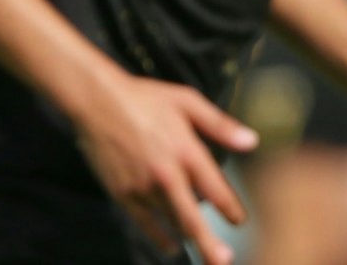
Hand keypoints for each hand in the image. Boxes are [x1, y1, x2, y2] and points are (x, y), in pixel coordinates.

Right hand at [69, 71, 257, 264]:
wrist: (94, 100)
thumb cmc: (143, 97)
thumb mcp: (186, 101)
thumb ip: (220, 125)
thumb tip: (252, 142)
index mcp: (185, 151)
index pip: (217, 191)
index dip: (231, 210)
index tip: (239, 221)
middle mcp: (166, 174)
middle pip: (193, 220)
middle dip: (210, 245)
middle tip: (224, 260)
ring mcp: (142, 187)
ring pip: (171, 222)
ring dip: (189, 235)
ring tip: (206, 252)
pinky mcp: (122, 193)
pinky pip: (145, 224)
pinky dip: (160, 238)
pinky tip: (171, 246)